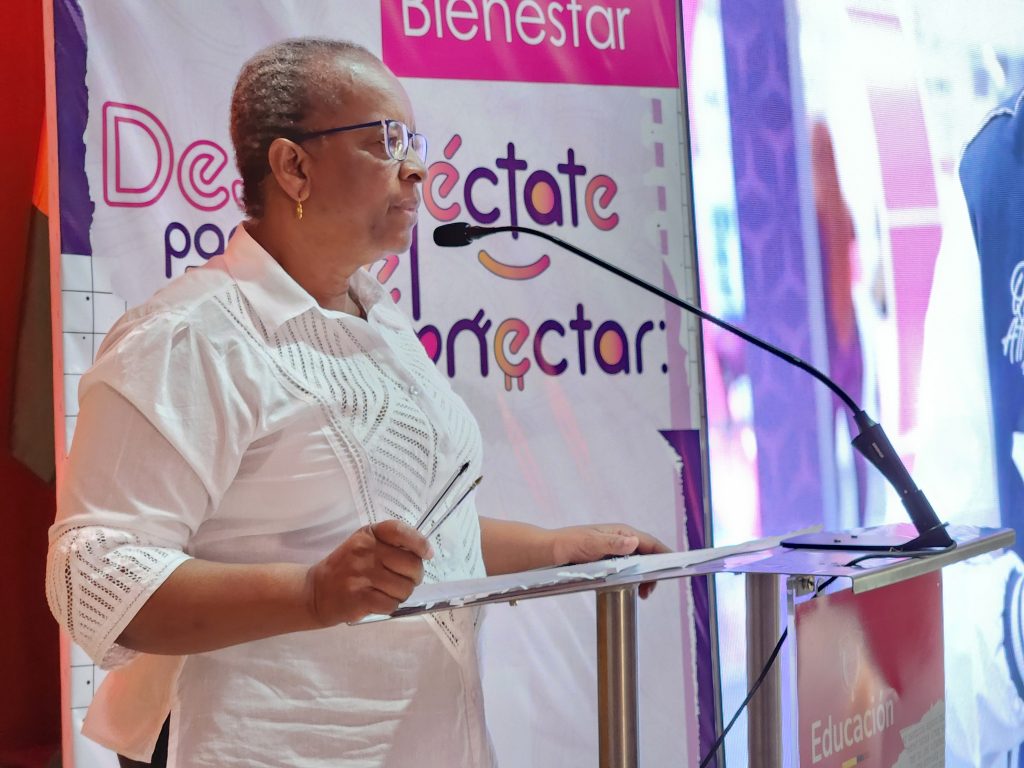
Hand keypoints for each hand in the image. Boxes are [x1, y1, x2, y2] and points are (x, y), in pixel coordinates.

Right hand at [305, 520, 433, 625]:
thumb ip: (390, 545)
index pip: (399, 531)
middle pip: (411, 565)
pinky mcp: (358, 598)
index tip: (427, 554)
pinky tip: (378, 602)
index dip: (419, 543)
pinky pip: (391, 605)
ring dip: (401, 594)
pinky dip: (390, 606)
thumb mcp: (364, 545)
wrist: (315, 591)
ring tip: (387, 592)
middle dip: (414, 577)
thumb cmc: (346, 567)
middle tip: (404, 580)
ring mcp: (361, 574)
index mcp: (369, 534)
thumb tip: (424, 554)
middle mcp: (365, 551)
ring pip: (404, 588)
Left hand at [550, 523, 671, 598]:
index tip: (677, 565)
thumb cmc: (566, 545)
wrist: (546, 552)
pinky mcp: (607, 561)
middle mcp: (619, 540)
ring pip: (638, 563)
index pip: (649, 542)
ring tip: (644, 593)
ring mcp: (613, 550)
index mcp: (619, 532)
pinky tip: (632, 590)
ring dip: (644, 577)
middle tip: (651, 590)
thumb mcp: (588, 544)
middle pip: (647, 553)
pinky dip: (633, 579)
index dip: (665, 553)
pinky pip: (627, 569)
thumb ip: (611, 543)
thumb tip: (634, 542)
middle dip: (654, 570)